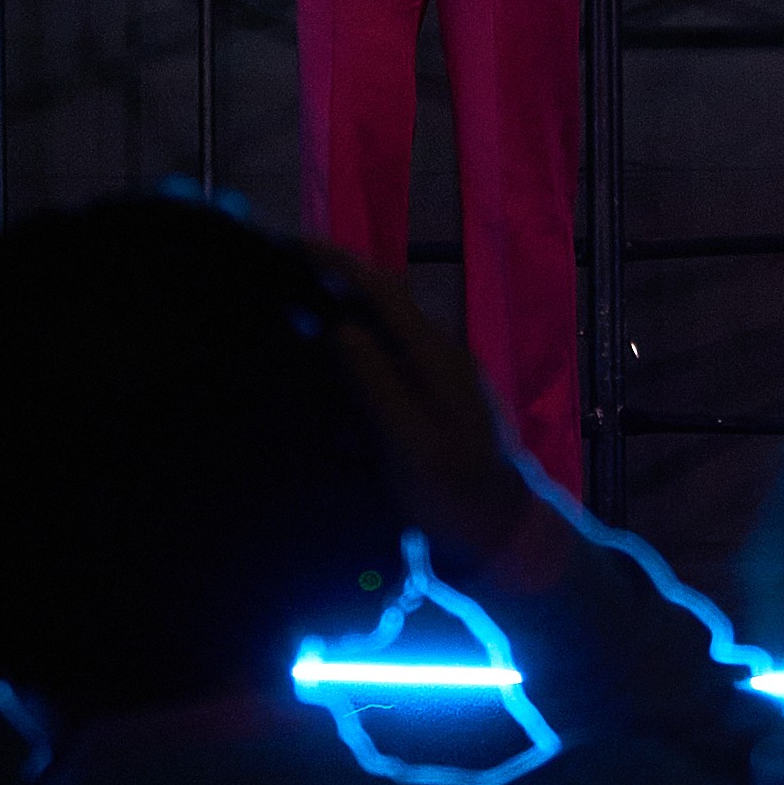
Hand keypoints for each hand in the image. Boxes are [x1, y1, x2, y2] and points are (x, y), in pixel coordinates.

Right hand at [321, 257, 568, 591]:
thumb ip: (375, 383)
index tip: (290, 248)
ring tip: (290, 324)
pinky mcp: (433, 406)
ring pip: (383, 333)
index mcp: (435, 356)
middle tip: (280, 281)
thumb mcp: (409, 444)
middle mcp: (439, 356)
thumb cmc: (454, 494)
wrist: (502, 537)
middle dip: (334, 285)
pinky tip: (323, 382)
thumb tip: (339, 326)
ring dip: (340, 321)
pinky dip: (352, 362)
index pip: (382, 289)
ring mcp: (439, 380)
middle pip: (382, 303)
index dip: (337, 263)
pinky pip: (387, 366)